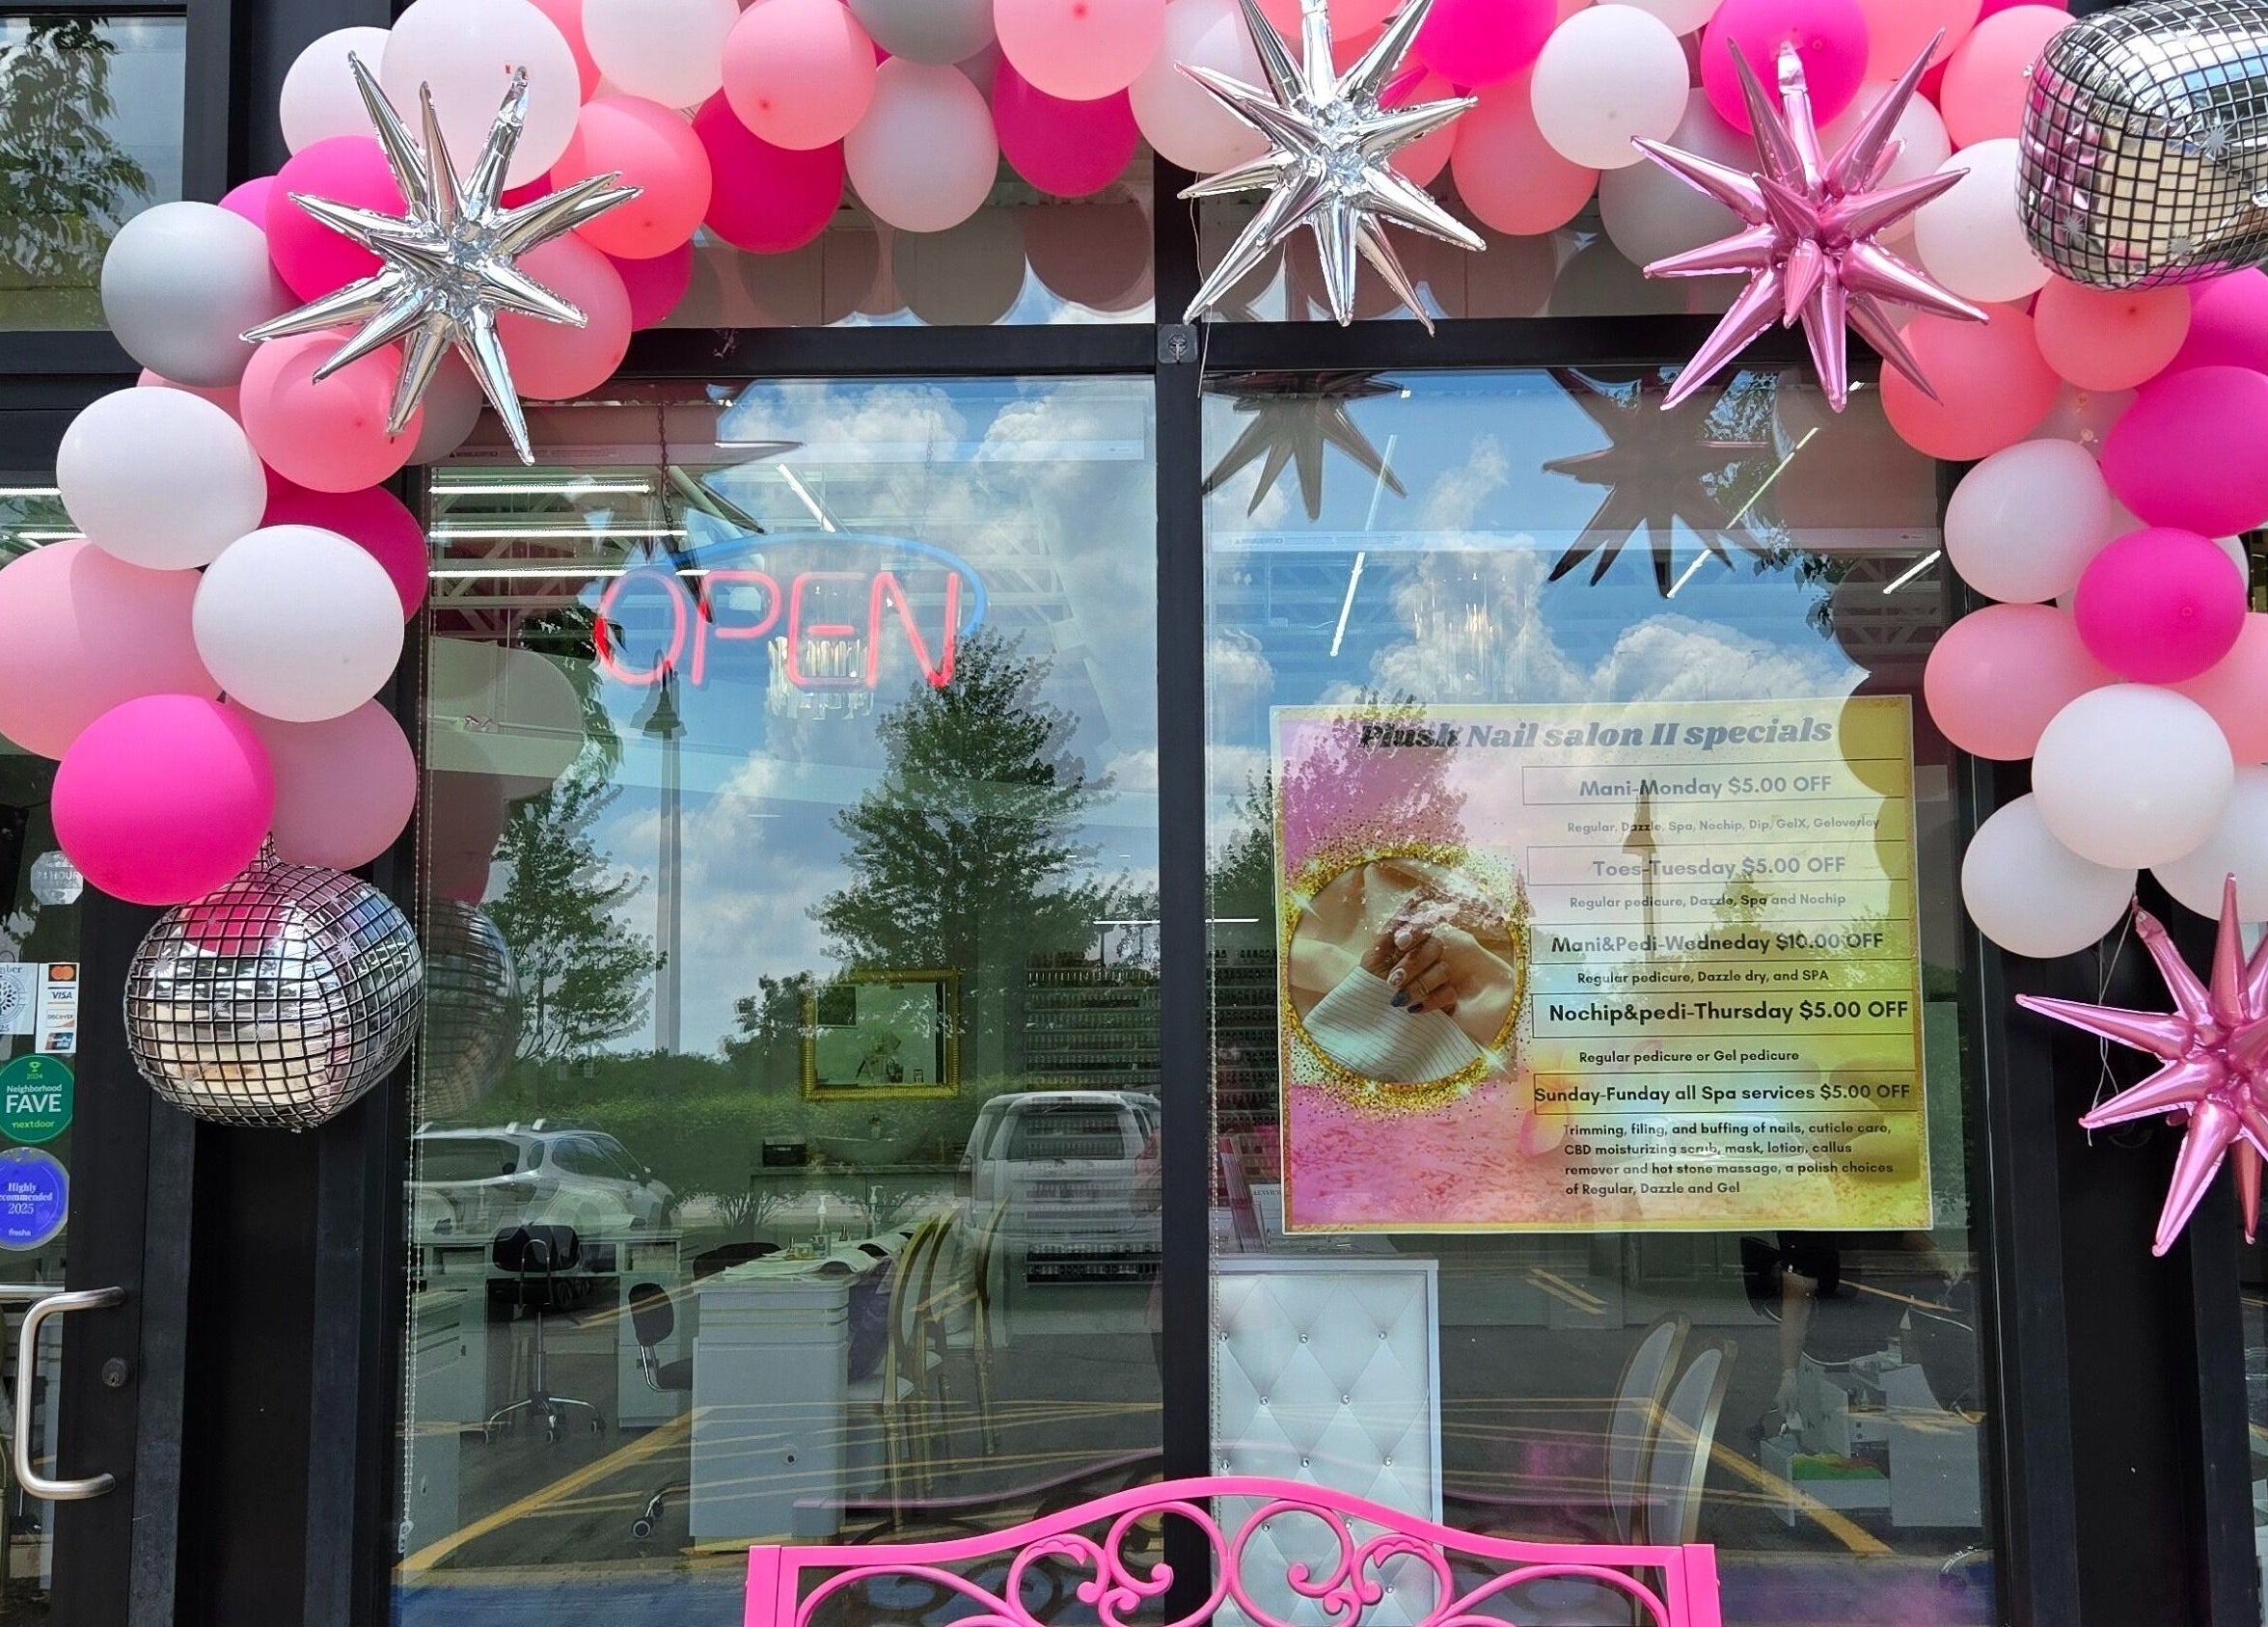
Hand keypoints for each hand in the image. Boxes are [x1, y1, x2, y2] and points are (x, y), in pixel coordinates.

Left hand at [1361, 895, 1509, 1017]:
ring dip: (1419, 984)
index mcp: (1410, 940)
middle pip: (1435, 946)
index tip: (1399, 943)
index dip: (1415, 930)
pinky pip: (1449, 993)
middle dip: (1413, 963)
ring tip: (1397, 998)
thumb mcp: (1373, 957)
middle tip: (1392, 980)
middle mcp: (1427, 954)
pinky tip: (1412, 1008)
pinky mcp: (1446, 997)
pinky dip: (1430, 1001)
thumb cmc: (1369, 981)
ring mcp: (1438, 975)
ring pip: (1443, 970)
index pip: (1423, 923)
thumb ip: (1390, 932)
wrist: (1367, 1011)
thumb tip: (1413, 901)